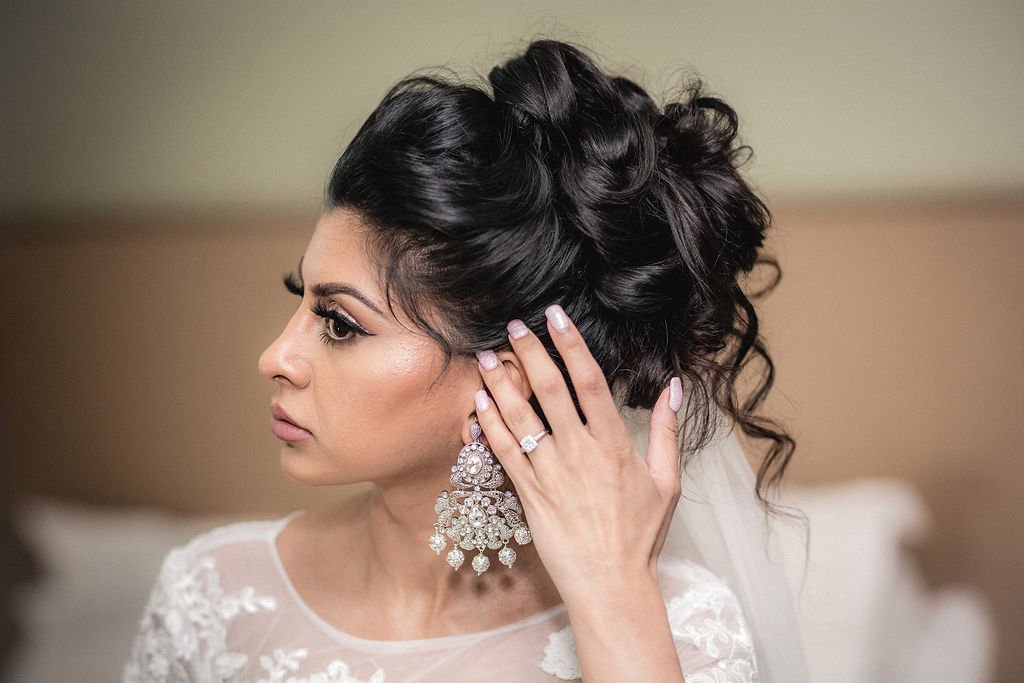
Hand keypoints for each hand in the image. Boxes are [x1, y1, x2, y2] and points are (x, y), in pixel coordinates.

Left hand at [473, 304, 684, 602]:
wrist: (610, 584)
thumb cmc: (640, 535)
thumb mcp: (667, 482)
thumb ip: (667, 430)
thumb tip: (675, 387)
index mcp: (614, 444)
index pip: (590, 382)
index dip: (572, 344)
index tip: (557, 316)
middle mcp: (579, 452)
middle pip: (548, 390)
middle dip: (530, 352)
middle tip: (514, 325)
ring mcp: (550, 473)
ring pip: (519, 417)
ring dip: (500, 382)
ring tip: (487, 355)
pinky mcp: (528, 494)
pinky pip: (504, 452)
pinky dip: (490, 425)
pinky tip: (480, 402)